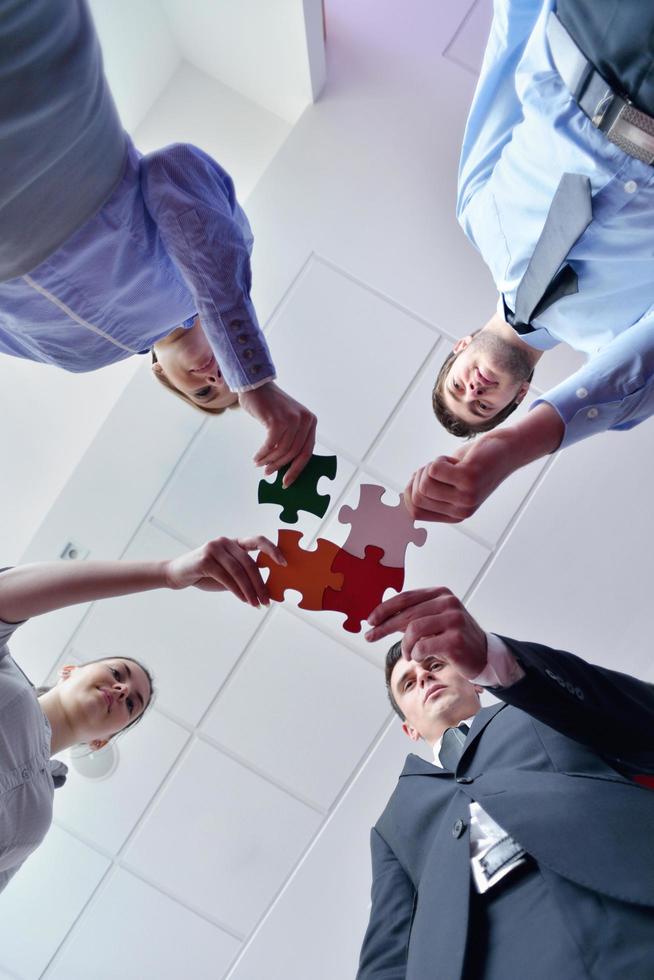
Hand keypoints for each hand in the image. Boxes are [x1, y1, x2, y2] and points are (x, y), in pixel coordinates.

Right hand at [163, 535, 285, 606]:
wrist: (177, 574)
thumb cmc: (206, 575)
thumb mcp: (228, 574)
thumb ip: (244, 576)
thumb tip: (267, 589)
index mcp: (235, 542)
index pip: (258, 540)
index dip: (273, 549)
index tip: (284, 563)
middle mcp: (226, 542)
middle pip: (249, 562)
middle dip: (260, 583)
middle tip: (267, 600)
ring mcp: (214, 548)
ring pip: (239, 571)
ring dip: (250, 590)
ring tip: (256, 604)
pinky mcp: (205, 559)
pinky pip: (226, 577)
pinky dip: (237, 590)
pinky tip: (243, 599)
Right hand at [239, 381, 316, 486]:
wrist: (256, 386)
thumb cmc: (269, 406)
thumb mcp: (287, 421)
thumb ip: (291, 439)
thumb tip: (286, 466)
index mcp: (311, 421)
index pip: (307, 451)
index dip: (297, 469)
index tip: (287, 481)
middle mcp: (305, 420)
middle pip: (294, 453)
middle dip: (280, 466)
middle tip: (268, 473)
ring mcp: (292, 420)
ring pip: (282, 450)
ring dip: (269, 460)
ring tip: (259, 464)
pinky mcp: (278, 421)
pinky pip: (271, 445)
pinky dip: (262, 454)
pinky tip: (256, 457)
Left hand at [365, 587, 487, 677]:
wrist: (483, 655)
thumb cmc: (453, 637)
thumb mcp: (434, 620)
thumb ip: (412, 615)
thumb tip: (380, 617)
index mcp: (441, 593)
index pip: (406, 598)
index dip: (385, 608)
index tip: (370, 620)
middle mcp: (448, 603)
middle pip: (407, 614)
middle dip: (385, 627)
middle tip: (371, 636)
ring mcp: (454, 620)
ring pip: (414, 630)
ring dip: (405, 646)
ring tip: (408, 654)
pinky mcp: (456, 640)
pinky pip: (423, 647)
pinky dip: (416, 654)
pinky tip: (419, 658)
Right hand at [404, 403, 563, 522]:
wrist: (506, 451)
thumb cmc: (474, 463)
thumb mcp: (450, 483)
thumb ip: (430, 492)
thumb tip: (403, 497)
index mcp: (454, 516)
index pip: (414, 512)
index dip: (409, 492)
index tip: (420, 477)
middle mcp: (461, 511)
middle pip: (416, 496)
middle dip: (419, 477)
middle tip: (439, 468)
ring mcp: (465, 497)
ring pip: (424, 482)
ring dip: (430, 467)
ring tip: (449, 464)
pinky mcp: (468, 479)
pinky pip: (434, 468)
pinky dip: (439, 459)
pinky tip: (456, 460)